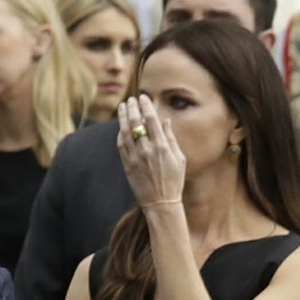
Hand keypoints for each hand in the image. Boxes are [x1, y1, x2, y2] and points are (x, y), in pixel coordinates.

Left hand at [117, 93, 187, 211]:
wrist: (160, 202)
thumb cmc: (174, 180)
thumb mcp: (179, 158)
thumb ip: (171, 138)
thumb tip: (164, 121)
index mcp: (162, 147)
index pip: (151, 120)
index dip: (146, 106)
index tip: (143, 97)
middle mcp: (147, 151)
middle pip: (136, 124)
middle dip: (132, 109)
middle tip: (130, 99)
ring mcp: (135, 158)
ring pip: (125, 133)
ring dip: (122, 118)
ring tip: (122, 107)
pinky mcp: (127, 165)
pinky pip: (121, 146)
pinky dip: (120, 134)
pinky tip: (121, 127)